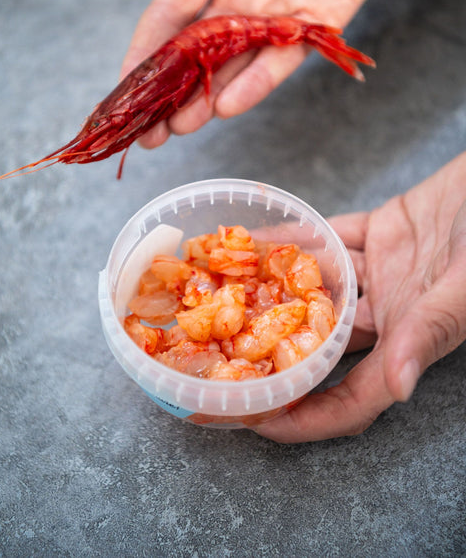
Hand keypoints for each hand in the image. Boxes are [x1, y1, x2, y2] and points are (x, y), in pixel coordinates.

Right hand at [89, 0, 445, 147]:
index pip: (165, 20)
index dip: (143, 54)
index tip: (123, 89)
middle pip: (195, 57)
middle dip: (171, 94)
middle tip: (150, 130)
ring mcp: (275, 14)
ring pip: (234, 68)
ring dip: (206, 99)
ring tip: (180, 128)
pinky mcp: (317, 21)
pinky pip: (282, 60)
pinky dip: (257, 82)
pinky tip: (229, 105)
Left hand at [254, 152, 465, 442]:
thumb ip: (431, 330)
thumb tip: (399, 387)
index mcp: (413, 336)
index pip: (356, 396)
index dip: (310, 418)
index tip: (261, 425)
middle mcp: (394, 310)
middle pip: (325, 347)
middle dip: (277, 356)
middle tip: (224, 357)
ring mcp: (384, 271)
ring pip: (322, 288)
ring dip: (279, 288)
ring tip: (229, 290)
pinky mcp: (382, 232)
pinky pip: (331, 236)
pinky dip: (298, 237)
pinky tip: (262, 237)